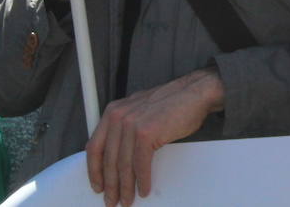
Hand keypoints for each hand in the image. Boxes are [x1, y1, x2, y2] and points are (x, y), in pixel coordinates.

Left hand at [86, 68, 223, 206]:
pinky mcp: (146, 132)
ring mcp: (132, 124)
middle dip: (110, 185)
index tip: (98, 185)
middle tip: (112, 200)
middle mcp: (119, 116)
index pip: (94, 147)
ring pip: (123, 165)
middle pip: (108, 160)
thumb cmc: (173, 103)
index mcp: (113, 112)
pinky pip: (141, 164)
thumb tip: (117, 155)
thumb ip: (124, 127)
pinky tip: (144, 188)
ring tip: (127, 199)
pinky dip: (142, 180)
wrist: (196, 92)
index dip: (94, 171)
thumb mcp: (139, 110)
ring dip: (125, 187)